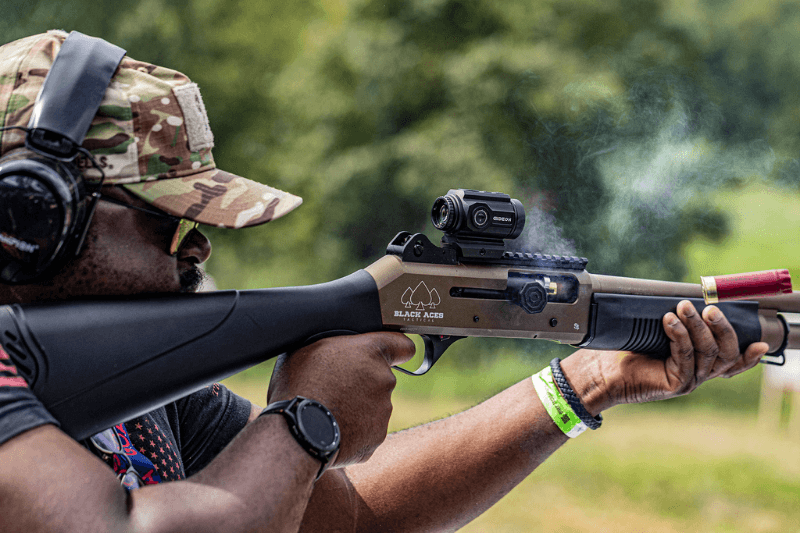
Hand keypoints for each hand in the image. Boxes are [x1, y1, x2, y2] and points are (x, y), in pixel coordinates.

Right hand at [267, 332, 414, 467]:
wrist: (298, 431)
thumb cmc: (299, 385)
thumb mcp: (310, 347)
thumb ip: (337, 345)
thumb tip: (336, 348)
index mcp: (371, 351)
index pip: (403, 345)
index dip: (398, 349)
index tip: (395, 355)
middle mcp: (384, 379)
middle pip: (381, 378)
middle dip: (363, 383)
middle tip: (335, 389)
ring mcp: (384, 410)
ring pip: (374, 405)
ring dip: (357, 407)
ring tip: (329, 411)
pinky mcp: (377, 436)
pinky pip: (367, 430)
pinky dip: (354, 430)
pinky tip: (333, 428)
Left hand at [562, 300, 768, 412]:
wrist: (602, 372)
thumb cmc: (627, 349)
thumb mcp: (658, 331)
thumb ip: (678, 322)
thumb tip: (689, 298)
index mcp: (700, 362)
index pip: (732, 361)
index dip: (749, 354)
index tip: (761, 342)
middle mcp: (699, 373)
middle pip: (727, 354)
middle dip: (722, 328)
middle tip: (710, 308)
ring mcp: (689, 381)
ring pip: (708, 353)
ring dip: (698, 327)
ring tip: (684, 308)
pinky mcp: (675, 385)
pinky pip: (685, 357)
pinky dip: (679, 336)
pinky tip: (670, 321)